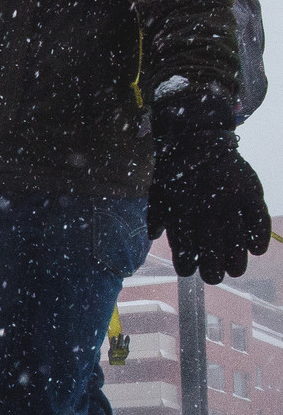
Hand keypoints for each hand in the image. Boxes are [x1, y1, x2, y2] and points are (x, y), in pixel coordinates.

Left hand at [153, 132, 270, 282]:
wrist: (197, 137)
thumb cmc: (174, 170)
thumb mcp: (157, 192)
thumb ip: (156, 215)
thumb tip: (154, 235)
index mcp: (180, 211)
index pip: (184, 246)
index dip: (185, 262)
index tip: (187, 271)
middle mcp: (205, 207)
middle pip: (211, 246)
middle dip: (212, 266)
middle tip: (214, 277)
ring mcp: (228, 199)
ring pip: (234, 236)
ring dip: (236, 257)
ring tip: (235, 271)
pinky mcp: (249, 190)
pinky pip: (256, 217)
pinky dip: (259, 235)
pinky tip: (257, 250)